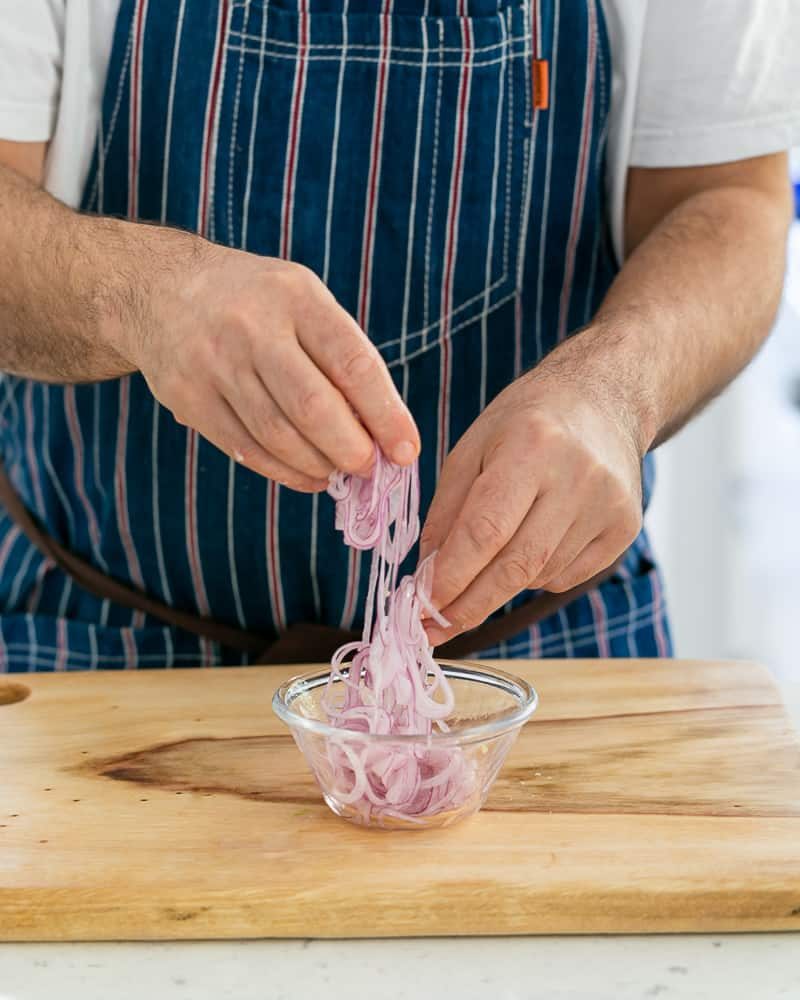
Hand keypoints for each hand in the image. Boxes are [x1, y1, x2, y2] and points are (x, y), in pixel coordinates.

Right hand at [101, 226, 419, 490]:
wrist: (157, 289)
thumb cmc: (254, 302)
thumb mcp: (301, 300)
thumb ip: (338, 355)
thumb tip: (382, 431)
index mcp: (295, 297)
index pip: (352, 363)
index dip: (385, 414)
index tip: (406, 449)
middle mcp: (252, 327)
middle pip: (313, 408)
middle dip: (351, 449)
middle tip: (369, 467)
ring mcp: (214, 364)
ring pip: (278, 436)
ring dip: (318, 466)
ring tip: (338, 472)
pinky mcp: (187, 397)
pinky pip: (245, 449)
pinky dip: (283, 473)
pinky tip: (306, 476)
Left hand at [418, 352, 644, 644]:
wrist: (604, 399)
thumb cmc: (527, 420)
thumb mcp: (473, 447)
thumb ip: (447, 511)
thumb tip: (429, 575)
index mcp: (532, 446)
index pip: (485, 530)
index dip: (451, 577)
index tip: (421, 608)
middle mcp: (578, 477)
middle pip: (516, 565)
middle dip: (469, 606)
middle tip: (434, 629)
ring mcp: (608, 505)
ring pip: (538, 576)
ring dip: (500, 582)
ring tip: (490, 555)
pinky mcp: (625, 527)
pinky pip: (566, 577)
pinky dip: (535, 576)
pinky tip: (530, 544)